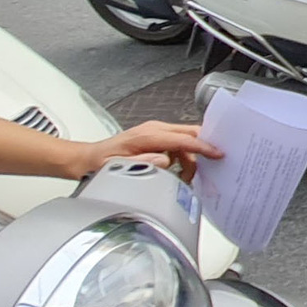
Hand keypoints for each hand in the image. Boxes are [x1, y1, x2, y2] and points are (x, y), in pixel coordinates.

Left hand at [66, 120, 219, 181]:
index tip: (217, 153)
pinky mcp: (156, 138)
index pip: (182, 139)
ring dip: (190, 158)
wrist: (88, 158)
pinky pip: (178, 144)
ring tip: (185, 176)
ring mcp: (155, 132)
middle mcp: (154, 129)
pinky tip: (178, 170)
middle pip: (189, 134)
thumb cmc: (101, 162)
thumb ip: (144, 163)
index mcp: (147, 135)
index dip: (202, 146)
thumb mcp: (119, 166)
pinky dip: (183, 157)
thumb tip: (164, 161)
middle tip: (210, 165)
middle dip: (201, 150)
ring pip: (185, 141)